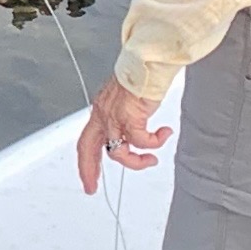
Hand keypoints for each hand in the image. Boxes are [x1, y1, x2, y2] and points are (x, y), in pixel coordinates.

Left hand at [75, 76, 171, 193]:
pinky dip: (155, 142)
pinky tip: (164, 133)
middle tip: (91, 187)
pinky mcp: (130, 118)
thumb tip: (135, 134)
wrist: (147, 62)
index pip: (85, 141)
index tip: (88, 177)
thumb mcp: (127, 101)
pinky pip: (142, 142)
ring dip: (138, 161)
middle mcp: (103, 114)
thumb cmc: (141, 76)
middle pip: (88, 149)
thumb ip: (126, 118)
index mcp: (100, 110)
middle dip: (89, 171)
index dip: (85, 161)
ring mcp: (114, 117)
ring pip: (119, 153)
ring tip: (152, 157)